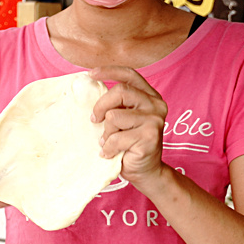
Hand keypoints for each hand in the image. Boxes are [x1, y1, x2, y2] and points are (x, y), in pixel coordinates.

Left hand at [88, 66, 167, 186]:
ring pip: (114, 116)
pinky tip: (112, 153)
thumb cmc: (129, 145)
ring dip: (106, 132)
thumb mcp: (122, 120)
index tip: (91, 74)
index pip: (129, 75)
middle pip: (120, 91)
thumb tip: (87, 90)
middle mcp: (155, 105)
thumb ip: (115, 106)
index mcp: (149, 96)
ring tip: (109, 142)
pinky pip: (116, 138)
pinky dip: (108, 148)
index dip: (109, 71)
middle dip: (100, 105)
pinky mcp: (150, 136)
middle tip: (94, 120)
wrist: (145, 171)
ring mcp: (155, 120)